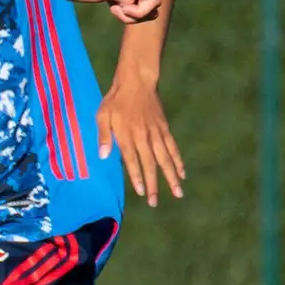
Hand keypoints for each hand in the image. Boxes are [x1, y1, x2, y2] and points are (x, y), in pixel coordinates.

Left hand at [42, 0, 159, 23]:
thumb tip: (137, 3)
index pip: (155, 0)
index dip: (142, 11)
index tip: (123, 8)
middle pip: (151, 6)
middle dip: (137, 15)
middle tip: (117, 10)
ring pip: (140, 8)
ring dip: (129, 15)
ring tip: (113, 9)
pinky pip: (129, 8)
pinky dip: (123, 13)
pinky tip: (110, 8)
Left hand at [99, 74, 186, 205]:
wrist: (137, 81)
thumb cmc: (115, 100)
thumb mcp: (102, 115)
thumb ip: (103, 135)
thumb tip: (102, 156)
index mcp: (127, 134)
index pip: (132, 160)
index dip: (137, 177)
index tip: (141, 192)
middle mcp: (144, 136)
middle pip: (150, 164)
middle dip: (153, 184)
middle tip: (156, 202)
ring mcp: (156, 133)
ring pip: (166, 159)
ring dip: (171, 177)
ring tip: (178, 193)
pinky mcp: (164, 129)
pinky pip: (173, 148)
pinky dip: (178, 161)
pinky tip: (182, 173)